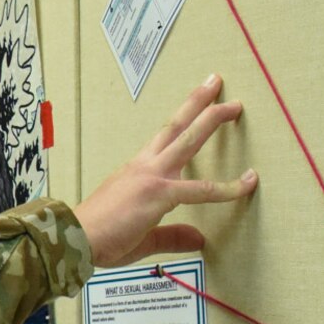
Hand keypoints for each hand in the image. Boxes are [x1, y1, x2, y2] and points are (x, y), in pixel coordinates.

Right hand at [73, 74, 256, 267]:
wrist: (75, 240)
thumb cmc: (99, 238)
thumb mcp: (142, 237)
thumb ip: (172, 235)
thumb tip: (199, 238)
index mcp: (137, 171)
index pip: (164, 140)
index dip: (182, 123)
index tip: (196, 112)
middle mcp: (144, 167)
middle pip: (175, 126)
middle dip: (197, 103)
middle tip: (214, 83)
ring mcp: (152, 177)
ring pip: (187, 140)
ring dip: (210, 119)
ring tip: (232, 106)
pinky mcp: (159, 193)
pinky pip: (202, 190)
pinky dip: (228, 187)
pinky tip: (248, 182)